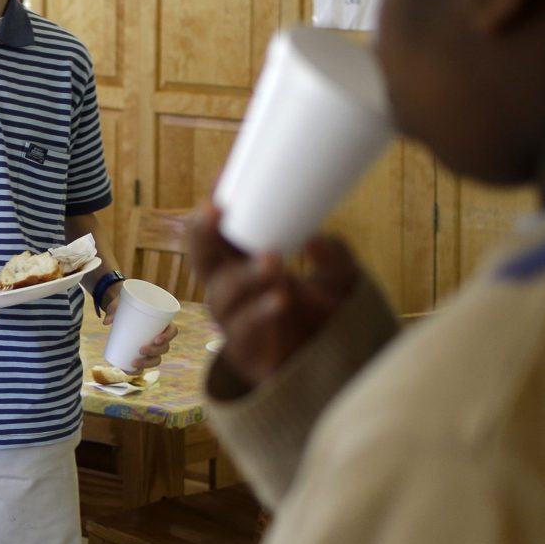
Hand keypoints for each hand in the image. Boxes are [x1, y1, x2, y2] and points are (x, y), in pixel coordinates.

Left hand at [102, 297, 176, 373]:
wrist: (119, 311)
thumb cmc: (125, 305)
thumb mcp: (120, 305)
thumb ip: (114, 310)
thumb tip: (106, 322)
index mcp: (162, 322)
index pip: (173, 331)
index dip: (167, 337)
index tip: (156, 339)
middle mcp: (160, 336)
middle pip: (164, 348)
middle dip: (155, 352)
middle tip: (141, 350)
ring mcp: (152, 347)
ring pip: (156, 359)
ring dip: (147, 363)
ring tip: (134, 362)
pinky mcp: (142, 354)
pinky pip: (144, 365)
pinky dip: (138, 370)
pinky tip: (131, 371)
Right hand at [190, 206, 360, 400]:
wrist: (335, 367)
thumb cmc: (326, 314)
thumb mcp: (341, 277)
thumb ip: (334, 255)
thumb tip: (315, 241)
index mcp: (244, 264)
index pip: (220, 231)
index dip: (215, 206)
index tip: (220, 176)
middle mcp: (232, 289)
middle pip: (203, 260)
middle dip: (203, 234)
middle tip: (216, 210)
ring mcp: (235, 320)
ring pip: (222, 295)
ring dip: (245, 275)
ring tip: (272, 259)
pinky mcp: (245, 351)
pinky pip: (243, 330)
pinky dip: (261, 312)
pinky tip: (280, 298)